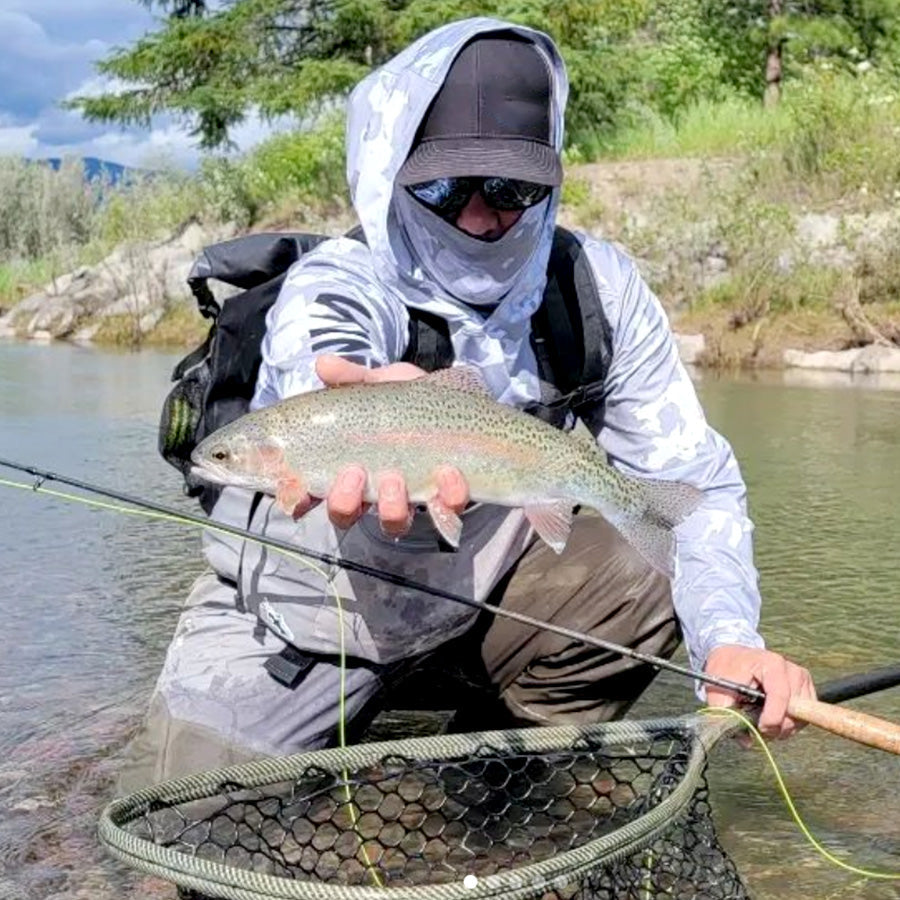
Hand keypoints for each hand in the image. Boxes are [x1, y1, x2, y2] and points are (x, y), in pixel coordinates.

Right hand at [290, 356, 468, 536]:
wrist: (460, 402)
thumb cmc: (410, 400)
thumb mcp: (380, 384)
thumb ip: (352, 378)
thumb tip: (323, 364)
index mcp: (348, 465)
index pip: (312, 492)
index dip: (300, 499)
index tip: (298, 492)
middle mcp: (373, 490)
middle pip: (345, 514)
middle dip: (344, 501)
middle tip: (353, 472)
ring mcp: (409, 498)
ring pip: (392, 522)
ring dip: (390, 507)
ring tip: (395, 479)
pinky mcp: (446, 498)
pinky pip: (445, 511)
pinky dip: (447, 496)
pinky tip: (448, 472)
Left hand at [704, 645, 815, 739]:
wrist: (733, 657)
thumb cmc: (726, 671)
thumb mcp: (717, 689)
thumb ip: (727, 714)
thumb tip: (746, 741)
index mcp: (770, 664)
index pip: (780, 696)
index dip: (772, 718)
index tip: (760, 729)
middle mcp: (791, 670)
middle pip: (794, 711)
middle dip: (776, 726)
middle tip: (757, 727)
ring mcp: (801, 679)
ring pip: (801, 717)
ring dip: (782, 726)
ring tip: (762, 719)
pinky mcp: (806, 689)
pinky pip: (804, 717)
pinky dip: (788, 723)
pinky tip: (772, 715)